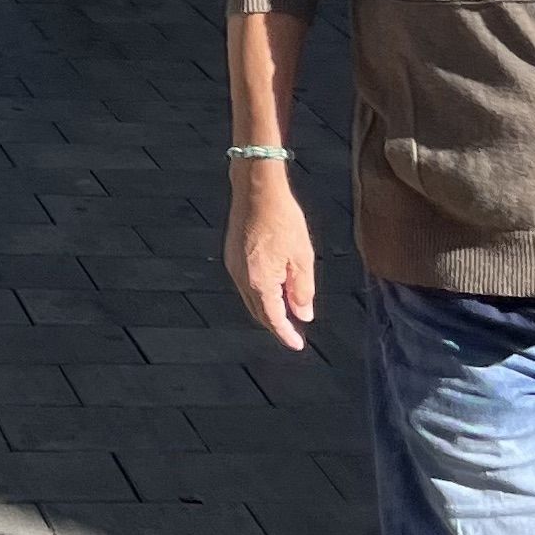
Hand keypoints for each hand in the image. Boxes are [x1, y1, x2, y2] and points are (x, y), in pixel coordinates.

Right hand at [225, 168, 316, 351]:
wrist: (256, 189)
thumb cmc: (282, 219)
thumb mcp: (302, 257)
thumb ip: (303, 290)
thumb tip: (303, 315)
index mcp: (260, 282)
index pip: (274, 319)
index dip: (287, 334)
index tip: (298, 345)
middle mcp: (242, 278)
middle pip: (259, 312)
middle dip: (276, 323)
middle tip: (295, 330)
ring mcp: (233, 266)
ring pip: (251, 298)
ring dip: (268, 307)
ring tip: (288, 308)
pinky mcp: (231, 255)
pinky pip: (246, 283)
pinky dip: (259, 292)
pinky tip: (274, 285)